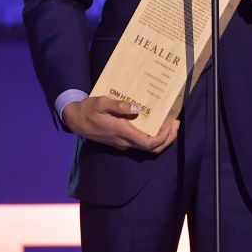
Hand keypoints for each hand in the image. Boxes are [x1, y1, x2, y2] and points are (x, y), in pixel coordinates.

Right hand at [62, 96, 179, 153]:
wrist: (75, 120)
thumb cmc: (89, 110)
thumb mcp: (102, 102)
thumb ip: (119, 105)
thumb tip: (137, 108)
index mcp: (122, 132)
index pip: (149, 143)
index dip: (164, 138)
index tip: (173, 125)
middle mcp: (124, 141)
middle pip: (152, 148)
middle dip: (167, 139)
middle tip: (176, 124)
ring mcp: (122, 143)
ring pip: (146, 147)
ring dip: (161, 139)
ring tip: (169, 123)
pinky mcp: (120, 141)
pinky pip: (140, 142)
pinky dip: (151, 136)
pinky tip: (153, 123)